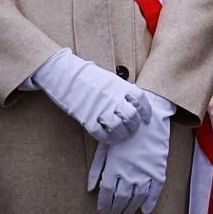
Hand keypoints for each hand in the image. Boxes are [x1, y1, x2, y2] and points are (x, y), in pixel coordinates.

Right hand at [30, 49, 151, 142]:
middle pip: (132, 116)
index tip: (146, 119)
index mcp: (120, 85)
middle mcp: (113, 98)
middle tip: (133, 128)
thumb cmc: (88, 76)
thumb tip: (132, 103)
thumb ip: (121, 90)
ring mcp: (101, 109)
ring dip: (123, 133)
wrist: (66, 75)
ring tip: (122, 134)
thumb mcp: (110, 78)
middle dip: (135, 125)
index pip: (140, 100)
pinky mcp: (88, 118)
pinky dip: (108, 138)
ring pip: (119, 127)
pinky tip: (109, 137)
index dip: (146, 111)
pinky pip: (102, 134)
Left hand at [88, 92, 174, 213]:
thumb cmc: (124, 130)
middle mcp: (129, 172)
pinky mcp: (159, 169)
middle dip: (116, 209)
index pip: (107, 193)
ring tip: (126, 213)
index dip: (104, 205)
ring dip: (131, 208)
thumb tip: (90, 188)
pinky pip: (155, 191)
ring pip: (137, 197)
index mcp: (114, 167)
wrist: (150, 116)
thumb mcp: (105, 147)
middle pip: (121, 198)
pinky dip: (150, 202)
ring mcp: (145, 171)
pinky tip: (145, 210)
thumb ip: (96, 169)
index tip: (103, 211)